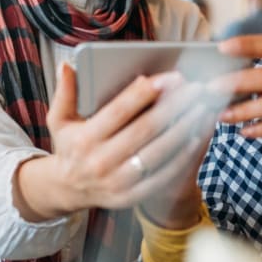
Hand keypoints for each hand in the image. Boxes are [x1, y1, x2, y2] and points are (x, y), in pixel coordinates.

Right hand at [16, 63, 217, 219]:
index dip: (144, 94)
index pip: (119, 111)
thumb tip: (67, 65)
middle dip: (173, 106)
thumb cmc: (70, 146)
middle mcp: (101, 162)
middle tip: (195, 88)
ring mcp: (118, 182)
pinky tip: (196, 136)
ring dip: (184, 128)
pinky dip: (182, 156)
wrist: (67, 190)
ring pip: (159, 152)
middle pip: (145, 130)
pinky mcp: (132, 197)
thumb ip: (65, 92)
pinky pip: (163, 175)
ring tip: (202, 108)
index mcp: (84, 139)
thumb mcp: (59, 119)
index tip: (169, 78)